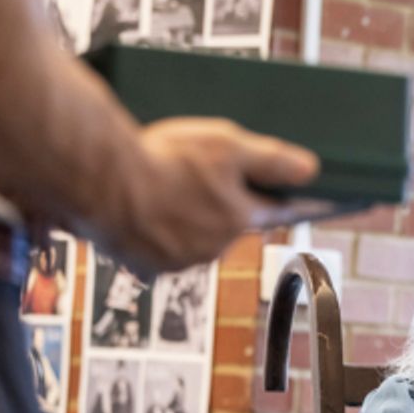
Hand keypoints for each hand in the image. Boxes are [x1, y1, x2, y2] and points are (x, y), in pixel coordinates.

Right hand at [125, 118, 318, 270]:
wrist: (101, 183)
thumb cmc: (164, 161)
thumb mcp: (226, 146)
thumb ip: (270, 159)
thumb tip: (311, 170)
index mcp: (240, 219)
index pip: (268, 211)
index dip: (267, 196)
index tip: (271, 191)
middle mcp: (216, 247)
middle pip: (226, 224)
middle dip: (216, 204)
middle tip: (192, 175)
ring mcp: (182, 260)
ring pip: (193, 237)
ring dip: (185, 220)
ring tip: (162, 189)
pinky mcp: (149, 267)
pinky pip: (160, 250)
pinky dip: (155, 234)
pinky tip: (142, 210)